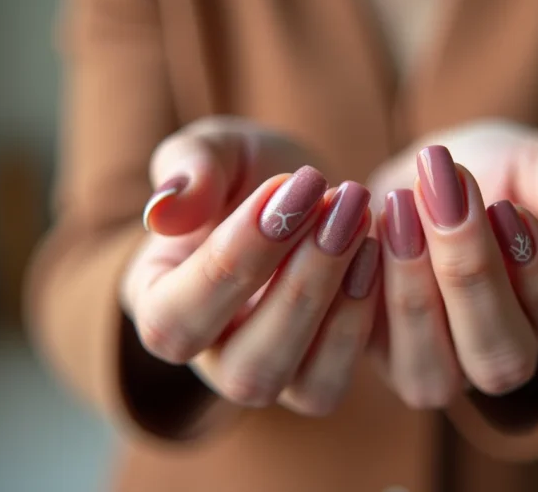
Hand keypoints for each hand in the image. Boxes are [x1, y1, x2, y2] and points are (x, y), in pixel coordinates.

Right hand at [121, 117, 379, 415]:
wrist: (300, 194)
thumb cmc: (245, 174)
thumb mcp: (216, 152)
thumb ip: (188, 168)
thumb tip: (161, 212)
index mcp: (161, 307)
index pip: (177, 317)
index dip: (233, 259)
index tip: (283, 187)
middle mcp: (212, 359)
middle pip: (247, 367)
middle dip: (299, 285)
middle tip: (338, 203)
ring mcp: (271, 375)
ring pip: (302, 384)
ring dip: (336, 304)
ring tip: (358, 222)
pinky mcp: (320, 375)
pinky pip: (341, 375)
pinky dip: (362, 317)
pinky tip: (376, 251)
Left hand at [368, 121, 537, 406]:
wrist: (429, 171)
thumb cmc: (499, 168)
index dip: (537, 271)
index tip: (506, 205)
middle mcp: (498, 355)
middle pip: (499, 359)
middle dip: (470, 275)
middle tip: (444, 195)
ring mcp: (437, 363)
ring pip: (430, 373)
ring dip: (413, 289)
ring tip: (400, 207)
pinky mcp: (376, 349)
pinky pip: (364, 346)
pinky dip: (360, 288)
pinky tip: (363, 228)